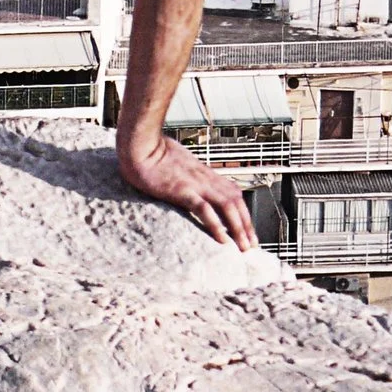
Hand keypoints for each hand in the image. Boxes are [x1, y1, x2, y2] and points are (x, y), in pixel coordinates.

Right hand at [117, 134, 257, 250]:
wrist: (140, 144)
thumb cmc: (152, 151)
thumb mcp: (177, 161)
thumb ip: (187, 171)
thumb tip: (186, 179)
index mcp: (205, 173)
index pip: (234, 193)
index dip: (243, 213)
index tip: (247, 230)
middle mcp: (206, 179)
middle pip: (236, 202)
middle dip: (246, 225)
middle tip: (252, 246)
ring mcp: (196, 184)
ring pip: (227, 207)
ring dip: (238, 228)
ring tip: (243, 247)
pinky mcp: (182, 191)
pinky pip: (204, 209)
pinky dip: (216, 225)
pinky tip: (222, 239)